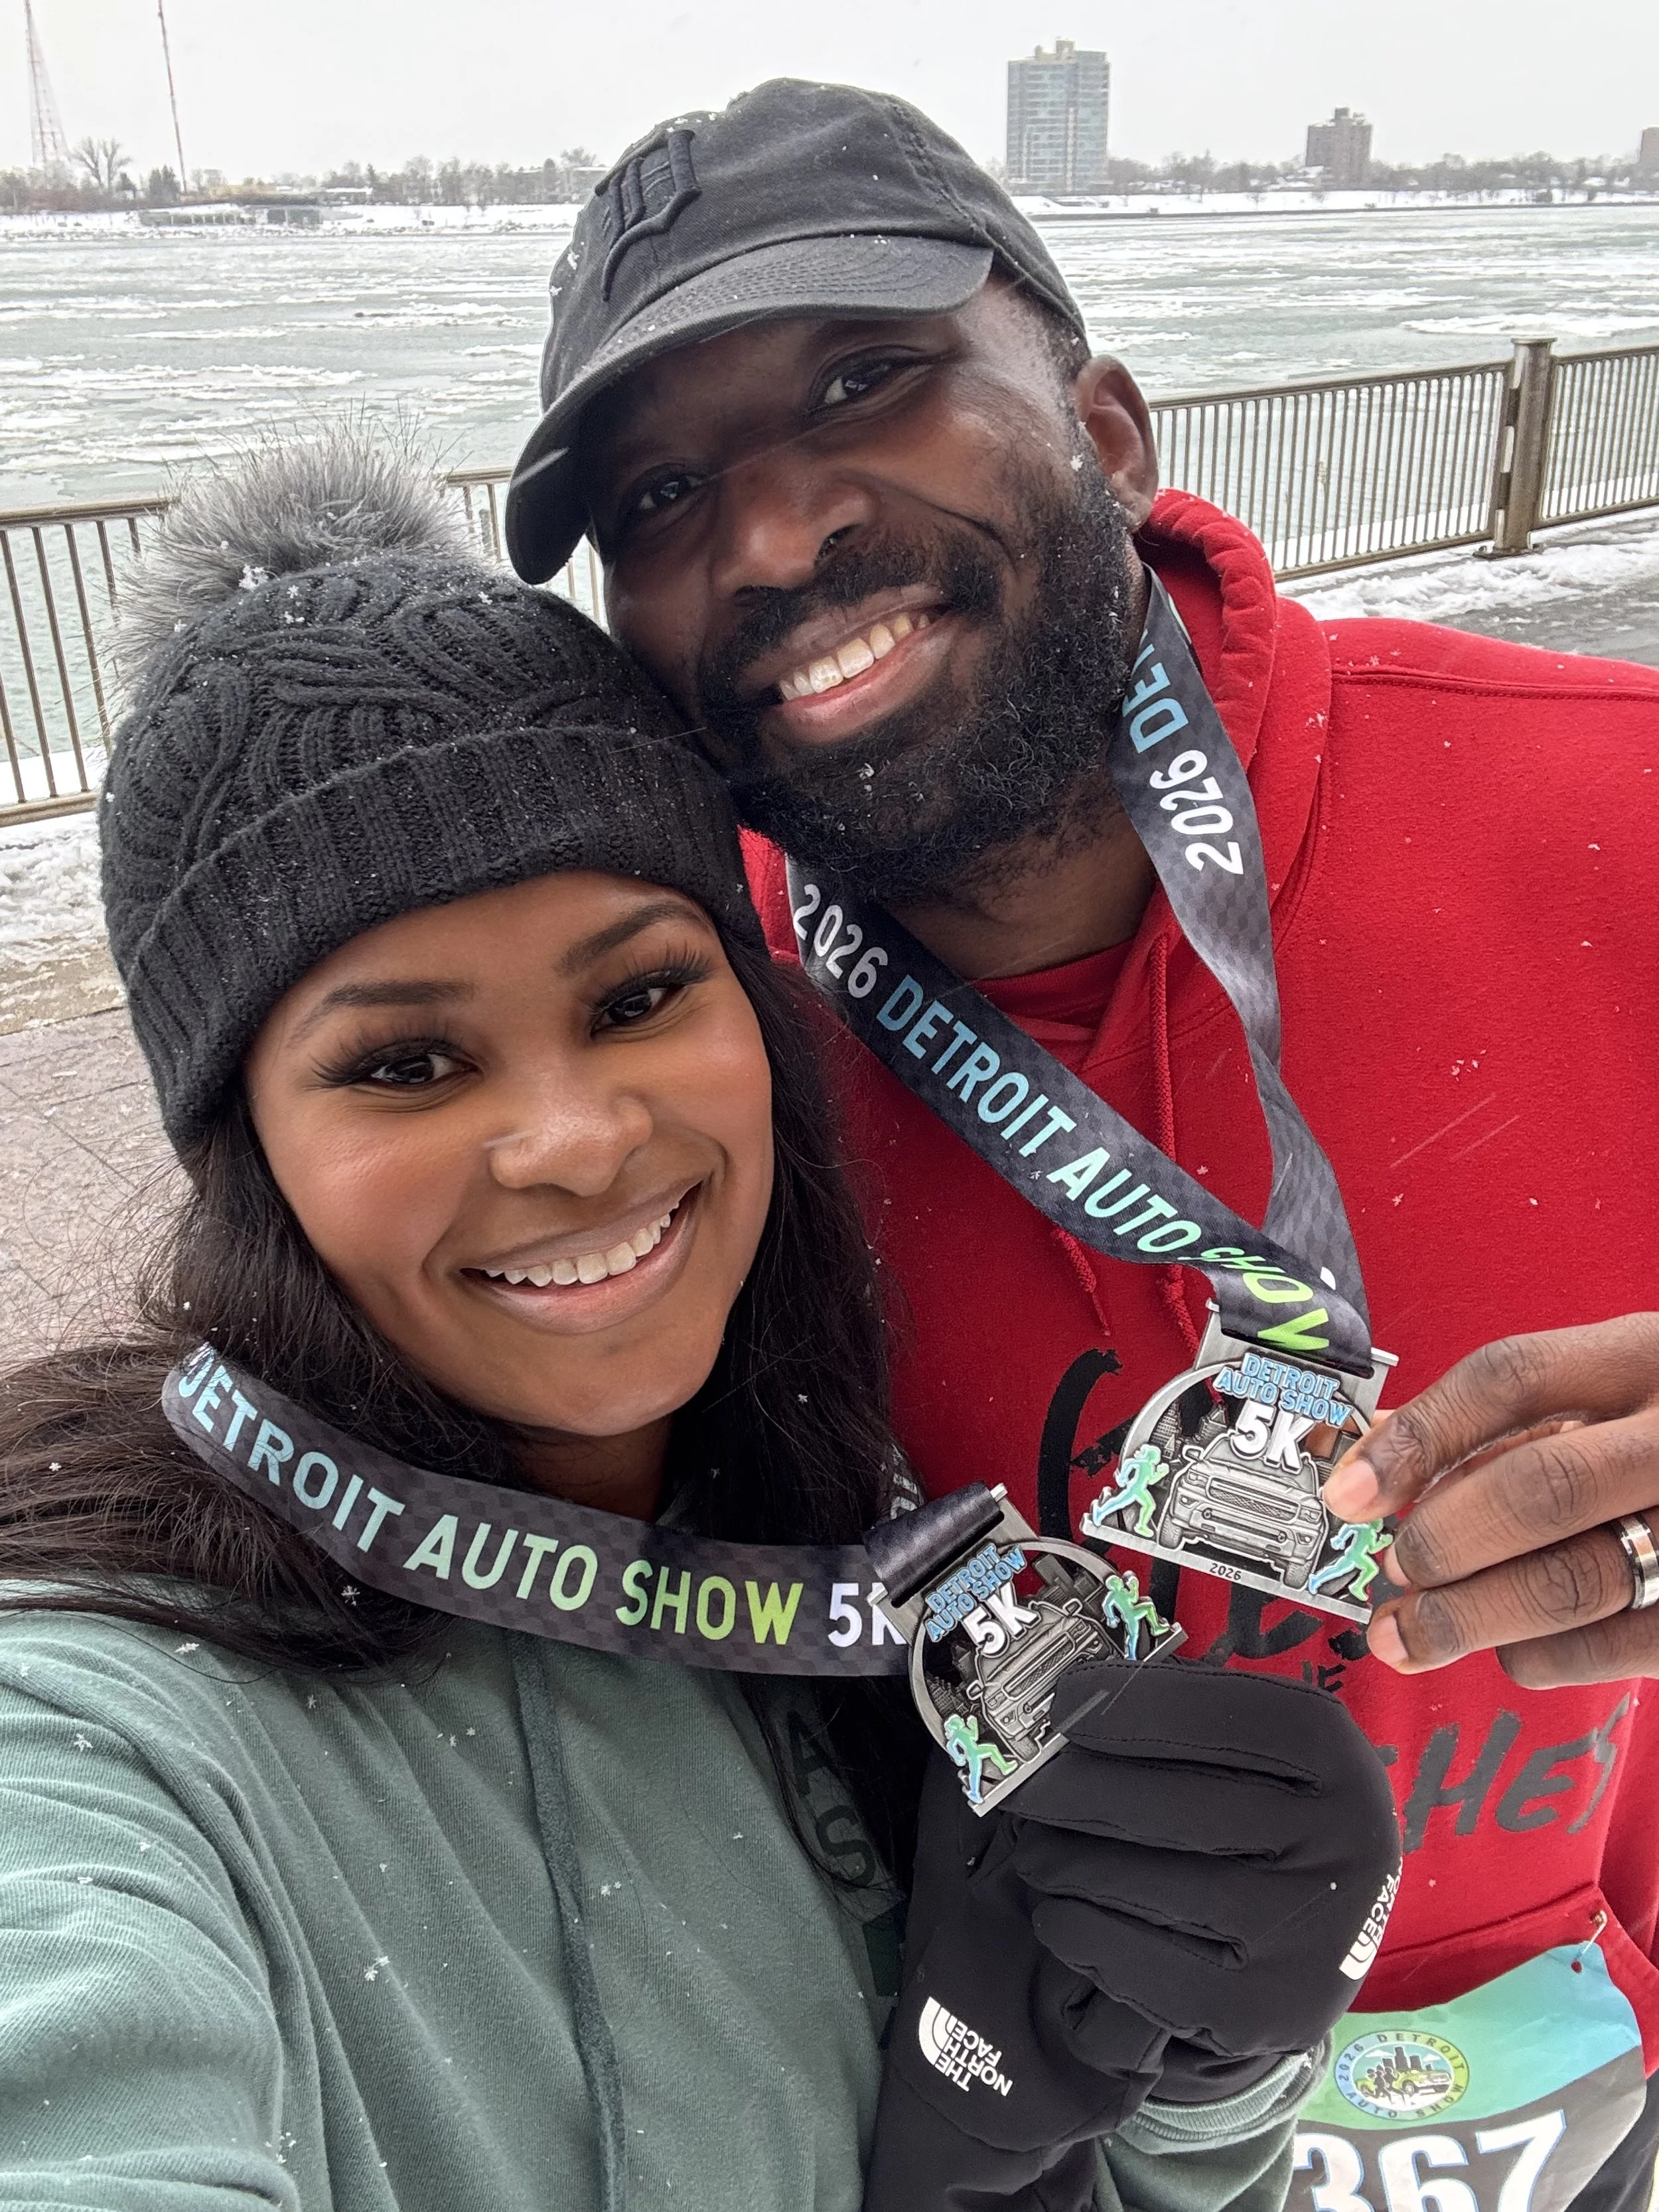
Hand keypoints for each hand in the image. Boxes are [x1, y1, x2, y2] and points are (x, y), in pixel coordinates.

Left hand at [861, 1658, 1400, 2211]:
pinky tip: (1060, 1912)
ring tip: (1035, 1851)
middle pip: (1173, 1805)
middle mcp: (1342, 1842)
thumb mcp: (1261, 1750)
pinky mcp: (1265, 2012)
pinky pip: (1138, 1964)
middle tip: (1018, 1787)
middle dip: (1072, 1790)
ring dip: (1065, 1863)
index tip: (1060, 1702)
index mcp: (1337, 1757)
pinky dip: (1080, 1932)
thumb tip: (1067, 1698)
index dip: (1131, 1705)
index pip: (1224, 1715)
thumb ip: (1185, 1716)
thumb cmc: (1267, 1817)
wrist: (1324, 1941)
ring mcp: (1308, 1935)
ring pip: (1145, 1884)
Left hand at [1320, 1314, 1658, 1686]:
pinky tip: (1510, 1649)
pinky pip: (1620, 1646)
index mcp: (1647, 1354)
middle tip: (1388, 1575)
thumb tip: (1368, 1455)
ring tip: (1408, 1634)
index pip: (1512, 1379)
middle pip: (1540, 1488)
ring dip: (1470, 1617)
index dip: (1417, 1437)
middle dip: (1441, 1543)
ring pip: (1576, 1580)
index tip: (1345, 1491)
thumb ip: (1501, 1419)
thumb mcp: (1611, 1389)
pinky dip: (1545, 1656)